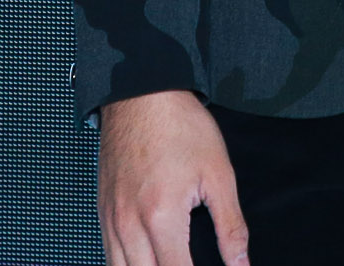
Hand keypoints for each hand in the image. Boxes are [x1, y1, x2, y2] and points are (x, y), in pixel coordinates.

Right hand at [98, 88, 248, 265]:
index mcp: (161, 217)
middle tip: (188, 264)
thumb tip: (241, 264)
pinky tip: (144, 262)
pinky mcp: (102, 210)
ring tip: (169, 264)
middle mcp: (129, 224)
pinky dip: (124, 265)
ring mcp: (111, 218)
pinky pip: (107, 254)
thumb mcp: (219, 175)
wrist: (142, 93)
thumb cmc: (180, 127)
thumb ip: (230, 227)